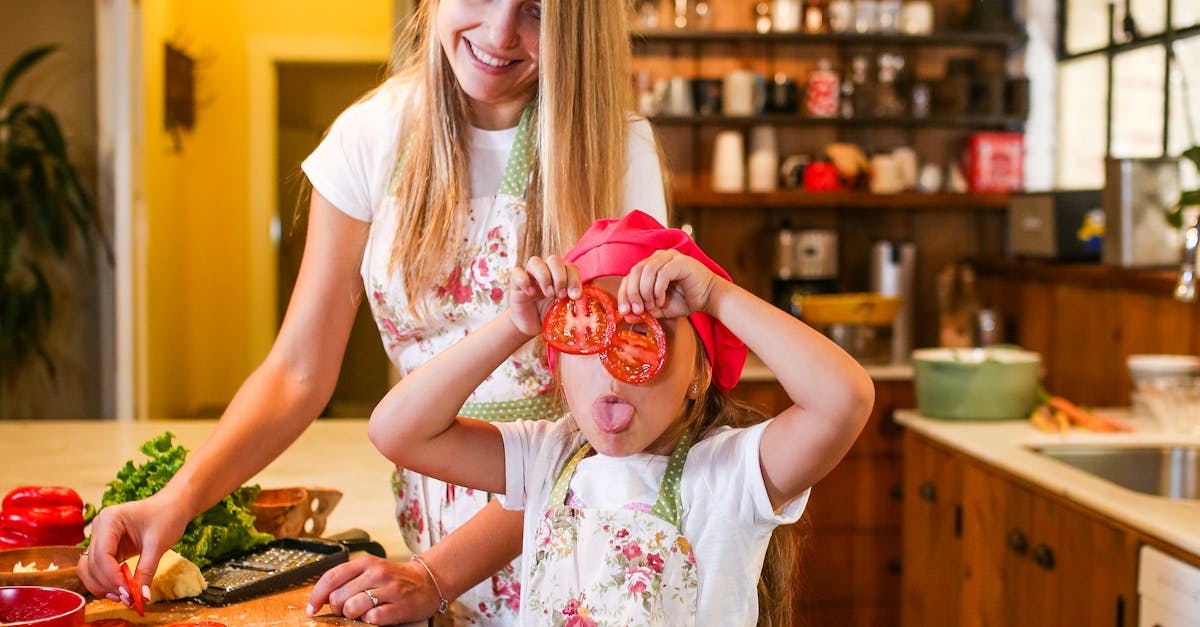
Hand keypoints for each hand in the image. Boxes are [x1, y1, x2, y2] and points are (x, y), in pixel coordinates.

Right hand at [77, 493, 189, 605]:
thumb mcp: (158, 543)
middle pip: (93, 563)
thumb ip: (147, 570)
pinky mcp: (106, 547)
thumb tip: (142, 596)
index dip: (111, 576)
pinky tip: (121, 590)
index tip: (127, 592)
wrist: (173, 507)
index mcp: (110, 519)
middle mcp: (99, 527)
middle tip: (128, 599)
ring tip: (123, 597)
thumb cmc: (167, 516)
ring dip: (102, 586)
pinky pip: (98, 568)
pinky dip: (106, 581)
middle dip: (108, 584)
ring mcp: (100, 537)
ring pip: (89, 569)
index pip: (101, 554)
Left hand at [307, 555, 439, 624]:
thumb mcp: (371, 570)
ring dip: (352, 615)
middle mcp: (377, 573)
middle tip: (346, 609)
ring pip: (353, 608)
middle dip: (337, 608)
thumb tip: (321, 597)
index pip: (332, 577)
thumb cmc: (395, 579)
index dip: (317, 595)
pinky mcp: (400, 606)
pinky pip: (372, 618)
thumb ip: (348, 578)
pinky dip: (369, 621)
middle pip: (339, 596)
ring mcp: (390, 589)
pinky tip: (375, 615)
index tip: (312, 607)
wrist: (428, 582)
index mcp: (367, 562)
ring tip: (361, 613)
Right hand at [508, 255, 579, 335]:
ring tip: (548, 294)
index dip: (574, 279)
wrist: (531, 325)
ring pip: (535, 261)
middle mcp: (546, 271)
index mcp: (561, 276)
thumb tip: (585, 301)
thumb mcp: (565, 309)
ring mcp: (530, 275)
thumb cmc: (550, 315)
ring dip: (544, 276)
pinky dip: (524, 281)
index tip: (575, 296)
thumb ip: (574, 303)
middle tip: (560, 295)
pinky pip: (517, 273)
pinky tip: (530, 293)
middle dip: (560, 277)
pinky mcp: (516, 283)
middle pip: (554, 260)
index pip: (570, 267)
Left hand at [618, 249, 717, 319]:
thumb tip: (626, 316)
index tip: (625, 311)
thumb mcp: (659, 309)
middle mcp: (658, 257)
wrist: (709, 298)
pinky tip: (661, 300)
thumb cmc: (685, 301)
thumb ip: (643, 311)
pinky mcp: (680, 261)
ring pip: (647, 270)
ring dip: (646, 291)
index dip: (624, 293)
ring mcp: (669, 256)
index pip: (629, 276)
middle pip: (635, 271)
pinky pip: (662, 273)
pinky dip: (658, 289)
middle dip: (632, 293)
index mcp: (650, 265)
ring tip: (652, 306)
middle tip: (638, 310)